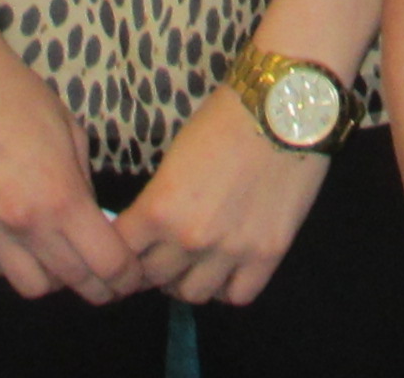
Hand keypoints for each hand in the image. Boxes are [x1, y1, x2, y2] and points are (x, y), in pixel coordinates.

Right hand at [0, 34, 140, 303]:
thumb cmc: (17, 94)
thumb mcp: (69, 131)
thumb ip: (82, 184)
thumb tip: (92, 220)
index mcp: (60, 197)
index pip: (105, 263)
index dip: (125, 273)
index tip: (131, 271)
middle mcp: (22, 224)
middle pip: (70, 283)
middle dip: (96, 285)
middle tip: (105, 275)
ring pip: (30, 286)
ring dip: (53, 277)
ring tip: (61, 256)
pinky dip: (16, 261)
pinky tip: (24, 238)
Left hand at [116, 86, 332, 305]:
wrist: (283, 108)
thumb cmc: (224, 119)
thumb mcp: (175, 158)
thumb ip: (160, 202)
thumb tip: (153, 229)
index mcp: (159, 208)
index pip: (121, 251)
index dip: (122, 250)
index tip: (131, 247)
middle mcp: (190, 238)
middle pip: (153, 278)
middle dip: (152, 267)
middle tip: (161, 255)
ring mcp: (230, 251)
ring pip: (192, 294)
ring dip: (187, 281)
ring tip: (195, 264)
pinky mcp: (267, 255)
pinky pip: (237, 295)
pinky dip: (228, 287)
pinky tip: (228, 269)